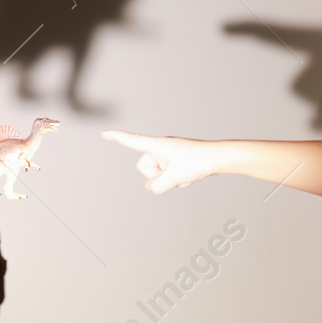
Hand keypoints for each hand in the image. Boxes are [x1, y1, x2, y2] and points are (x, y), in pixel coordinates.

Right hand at [101, 129, 226, 193]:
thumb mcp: (174, 177)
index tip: (104, 134)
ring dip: (168, 179)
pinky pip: (167, 176)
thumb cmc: (197, 162)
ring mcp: (167, 156)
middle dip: (155, 175)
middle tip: (175, 172)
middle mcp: (160, 148)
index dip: (117, 138)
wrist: (218, 159)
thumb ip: (156, 185)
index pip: (132, 141)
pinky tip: (189, 175)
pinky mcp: (175, 162)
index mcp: (156, 145)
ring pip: (155, 175)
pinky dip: (176, 180)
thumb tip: (151, 188)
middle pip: (143, 167)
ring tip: (184, 173)